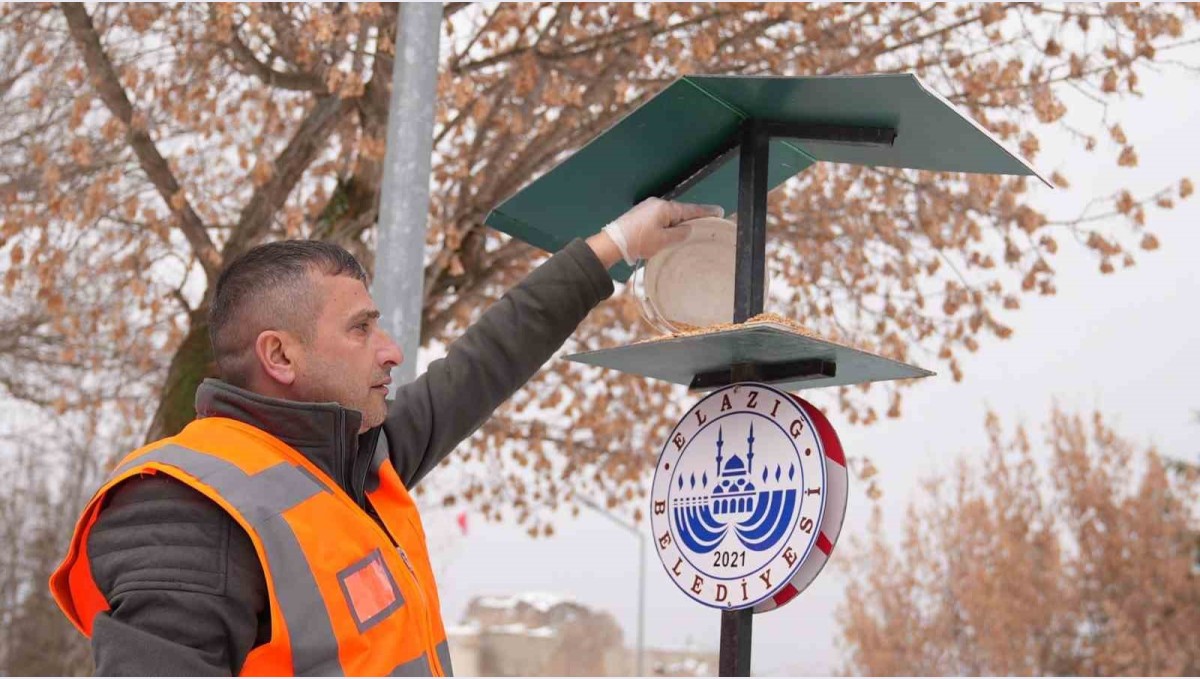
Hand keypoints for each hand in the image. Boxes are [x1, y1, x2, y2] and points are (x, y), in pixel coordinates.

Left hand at [596, 198, 724, 266]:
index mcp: (664, 208)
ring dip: (678, 223)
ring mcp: (648, 208)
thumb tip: (688, 229)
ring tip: (688, 231)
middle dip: (692, 218)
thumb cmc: (638, 242)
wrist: (613, 243)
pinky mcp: (641, 215)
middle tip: (705, 223)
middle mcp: (657, 204)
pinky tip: (670, 232)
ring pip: (669, 215)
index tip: (718, 211)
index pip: (690, 209)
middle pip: (680, 211)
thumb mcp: (663, 241)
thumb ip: (679, 234)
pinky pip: (660, 217)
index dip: (705, 212)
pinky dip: (668, 224)